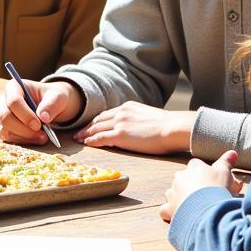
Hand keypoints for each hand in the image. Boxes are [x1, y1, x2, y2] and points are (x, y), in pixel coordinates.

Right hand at [0, 79, 81, 143]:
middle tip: (42, 134)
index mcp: (14, 86)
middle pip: (4, 117)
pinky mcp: (2, 127)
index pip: (13, 101)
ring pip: (4, 130)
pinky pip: (7, 138)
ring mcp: (0, 114)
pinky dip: (22, 141)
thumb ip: (52, 104)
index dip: (25, 115)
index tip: (39, 124)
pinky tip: (35, 138)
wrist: (51, 106)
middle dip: (23, 129)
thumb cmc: (52, 98)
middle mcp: (2, 99)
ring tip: (42, 137)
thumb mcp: (58, 97)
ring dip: (24, 137)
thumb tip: (43, 117)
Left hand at [73, 101, 195, 154]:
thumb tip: (139, 128)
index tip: (90, 126)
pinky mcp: (120, 135)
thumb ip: (139, 120)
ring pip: (96, 128)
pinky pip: (100, 138)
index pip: (107, 114)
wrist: (173, 127)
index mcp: (128, 107)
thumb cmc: (168, 126)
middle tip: (78, 132)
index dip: (97, 121)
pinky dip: (92, 141)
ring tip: (78, 139)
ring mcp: (119, 123)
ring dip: (85, 134)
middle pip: (98, 120)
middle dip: (87, 127)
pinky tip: (86, 144)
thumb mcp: (149, 117)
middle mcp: (121, 112)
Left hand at [159, 150, 242, 222]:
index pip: (198, 166)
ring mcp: (173, 192)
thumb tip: (233, 152)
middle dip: (194, 187)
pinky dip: (170, 212)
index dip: (207, 175)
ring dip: (181, 198)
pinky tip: (178, 216)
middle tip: (206, 198)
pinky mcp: (169, 208)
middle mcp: (180, 177)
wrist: (207, 210)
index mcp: (193, 167)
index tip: (215, 184)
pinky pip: (165, 209)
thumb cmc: (216, 189)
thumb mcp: (225, 173)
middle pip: (186, 179)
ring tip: (194, 208)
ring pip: (174, 193)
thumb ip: (226, 162)